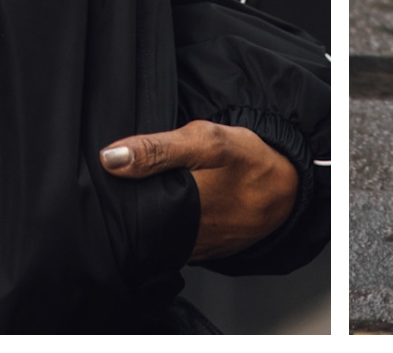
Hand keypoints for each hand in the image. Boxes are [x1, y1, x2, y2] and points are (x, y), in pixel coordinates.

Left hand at [101, 120, 299, 262]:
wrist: (289, 186)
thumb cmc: (250, 162)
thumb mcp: (206, 142)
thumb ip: (157, 149)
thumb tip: (110, 159)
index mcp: (178, 210)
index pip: (127, 216)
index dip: (111, 200)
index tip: (103, 183)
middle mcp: (184, 237)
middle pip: (138, 227)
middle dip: (128, 208)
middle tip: (124, 184)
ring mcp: (195, 248)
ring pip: (156, 237)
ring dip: (149, 219)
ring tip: (145, 193)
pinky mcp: (205, 251)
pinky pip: (176, 242)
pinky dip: (168, 226)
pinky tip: (169, 206)